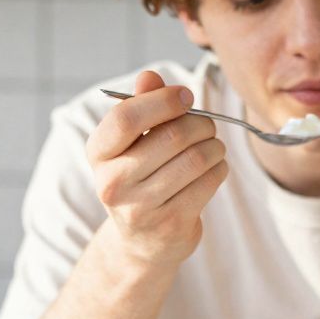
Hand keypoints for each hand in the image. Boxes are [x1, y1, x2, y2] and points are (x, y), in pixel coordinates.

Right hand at [87, 70, 228, 267]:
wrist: (142, 242)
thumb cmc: (140, 179)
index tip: (185, 96)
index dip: (162, 101)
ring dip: (214, 146)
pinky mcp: (171, 224)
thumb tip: (150, 77)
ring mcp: (141, 208)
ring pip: (195, 159)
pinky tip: (214, 168)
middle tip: (207, 125)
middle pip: (171, 137)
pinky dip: (219, 168)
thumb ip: (141, 106)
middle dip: (200, 124)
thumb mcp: (132, 144)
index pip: (126, 118)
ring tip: (213, 146)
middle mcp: (113, 183)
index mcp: (99, 154)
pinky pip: (208, 182)